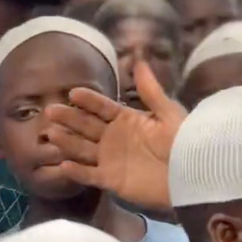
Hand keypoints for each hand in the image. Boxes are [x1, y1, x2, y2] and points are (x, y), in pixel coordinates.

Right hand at [45, 61, 186, 209]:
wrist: (190, 175)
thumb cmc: (183, 142)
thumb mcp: (168, 113)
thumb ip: (150, 90)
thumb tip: (139, 60)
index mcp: (127, 120)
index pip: (102, 107)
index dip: (88, 100)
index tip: (73, 92)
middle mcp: (114, 138)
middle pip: (86, 126)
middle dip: (69, 118)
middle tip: (50, 111)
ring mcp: (111, 160)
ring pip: (83, 149)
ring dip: (67, 142)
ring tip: (51, 134)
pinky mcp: (111, 181)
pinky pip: (90, 175)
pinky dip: (76, 172)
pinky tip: (63, 165)